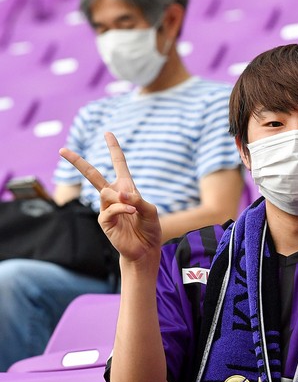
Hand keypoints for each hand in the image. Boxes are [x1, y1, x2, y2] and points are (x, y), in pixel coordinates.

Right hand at [60, 132, 161, 263]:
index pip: (119, 164)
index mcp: (126, 187)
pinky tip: (130, 212)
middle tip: (62, 150)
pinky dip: (122, 208)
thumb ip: (137, 199)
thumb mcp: (150, 210)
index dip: (114, 148)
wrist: (145, 248)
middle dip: (77, 162)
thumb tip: (118, 194)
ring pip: (105, 193)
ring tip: (133, 209)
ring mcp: (106, 207)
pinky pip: (110, 208)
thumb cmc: (149, 227)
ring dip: (121, 199)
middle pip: (92, 174)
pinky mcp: (104, 220)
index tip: (108, 133)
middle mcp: (114, 195)